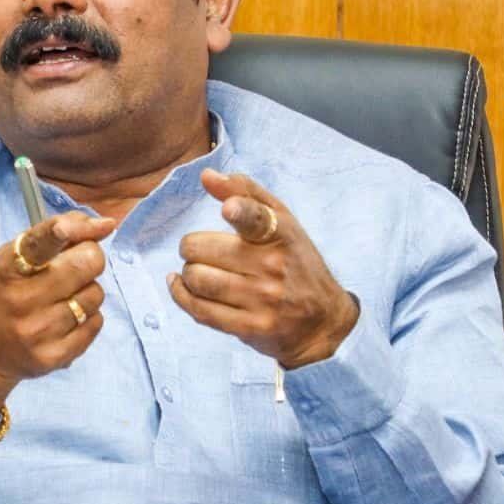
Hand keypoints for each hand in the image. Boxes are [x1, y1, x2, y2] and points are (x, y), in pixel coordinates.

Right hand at [0, 211, 115, 420]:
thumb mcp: (8, 258)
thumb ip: (51, 235)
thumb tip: (104, 225)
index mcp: (8, 269)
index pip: (42, 242)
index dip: (68, 229)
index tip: (99, 224)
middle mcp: (23, 300)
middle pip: (88, 264)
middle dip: (89, 258)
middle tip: (75, 265)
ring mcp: (39, 331)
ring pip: (95, 294)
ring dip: (86, 291)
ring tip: (63, 297)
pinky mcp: (54, 356)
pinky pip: (95, 323)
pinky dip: (87, 317)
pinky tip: (65, 319)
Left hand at [167, 169, 357, 369]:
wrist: (324, 321)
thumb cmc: (297, 262)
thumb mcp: (283, 221)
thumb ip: (246, 192)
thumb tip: (206, 175)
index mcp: (281, 234)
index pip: (258, 218)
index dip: (240, 211)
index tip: (228, 209)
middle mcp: (272, 266)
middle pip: (203, 249)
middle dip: (192, 248)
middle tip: (200, 251)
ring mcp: (262, 300)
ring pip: (198, 280)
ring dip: (188, 273)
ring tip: (196, 270)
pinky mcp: (250, 328)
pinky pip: (200, 310)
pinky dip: (181, 295)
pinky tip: (180, 285)